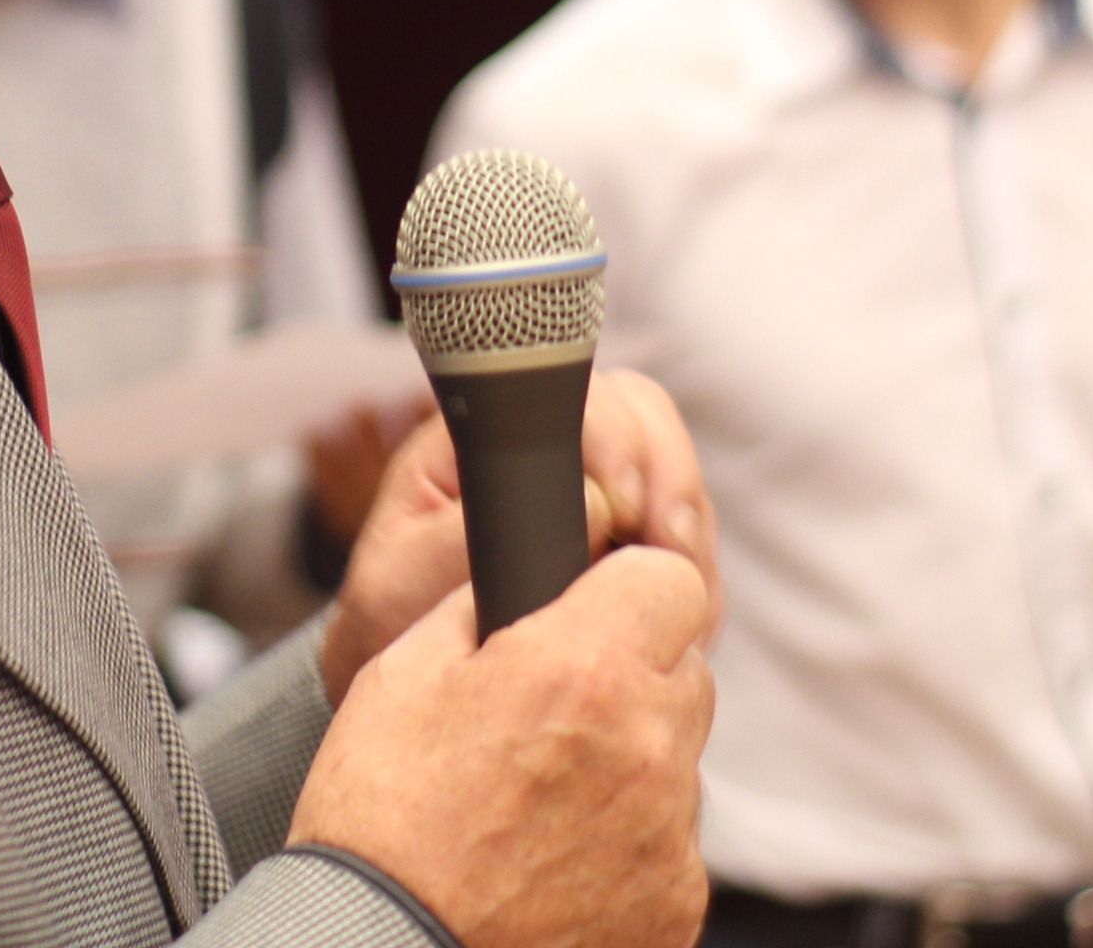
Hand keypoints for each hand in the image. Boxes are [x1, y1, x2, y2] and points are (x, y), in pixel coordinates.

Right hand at [288, 547, 715, 947]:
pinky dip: (628, 846)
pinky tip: (553, 864)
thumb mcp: (402, 674)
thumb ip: (482, 608)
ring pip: (679, 763)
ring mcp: (670, 837)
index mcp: (584, 668)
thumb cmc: (380, 817)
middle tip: (553, 716)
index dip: (629, 589)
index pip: (672, 579)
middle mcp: (648, 747)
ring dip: (631, 764)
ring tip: (540, 806)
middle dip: (632, 675)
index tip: (597, 613)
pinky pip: (670, 847)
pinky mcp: (676, 907)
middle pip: (684, 671)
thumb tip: (520, 574)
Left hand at [317, 368, 719, 703]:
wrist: (409, 695)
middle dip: (672, 485)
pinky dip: (699, 586)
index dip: (615, 439)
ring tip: (685, 600)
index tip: (623, 502)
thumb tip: (585, 502)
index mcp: (488, 440)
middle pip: (646, 425)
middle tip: (669, 551)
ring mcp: (602, 499)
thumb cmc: (393, 622)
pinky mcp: (633, 555)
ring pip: (678, 488)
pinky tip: (688, 623)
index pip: (577, 398)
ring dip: (692, 540)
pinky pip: (690, 552)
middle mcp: (552, 453)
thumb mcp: (400, 582)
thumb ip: (466, 537)